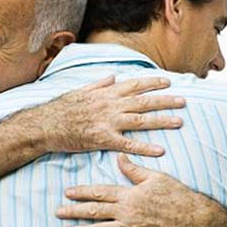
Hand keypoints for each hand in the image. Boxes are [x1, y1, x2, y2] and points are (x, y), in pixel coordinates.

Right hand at [33, 75, 185, 156]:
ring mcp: (107, 122)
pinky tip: (159, 150)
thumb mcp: (79, 90)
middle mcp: (109, 105)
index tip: (168, 81)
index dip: (152, 83)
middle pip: (143, 101)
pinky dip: (144, 147)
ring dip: (161, 121)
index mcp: (105, 93)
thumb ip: (98, 84)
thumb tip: (111, 77)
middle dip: (165, 100)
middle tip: (183, 102)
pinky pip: (128, 144)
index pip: (133, 85)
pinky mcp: (102, 139)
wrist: (44, 125)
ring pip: (140, 120)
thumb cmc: (59, 109)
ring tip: (179, 122)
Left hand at [55, 153, 220, 226]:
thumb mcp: (156, 177)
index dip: (82, 192)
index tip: (67, 192)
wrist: (195, 219)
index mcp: (129, 193)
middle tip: (57, 212)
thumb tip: (119, 156)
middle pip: (94, 211)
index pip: (99, 192)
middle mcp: (126, 211)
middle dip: (73, 212)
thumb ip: (134, 169)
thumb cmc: (177, 196)